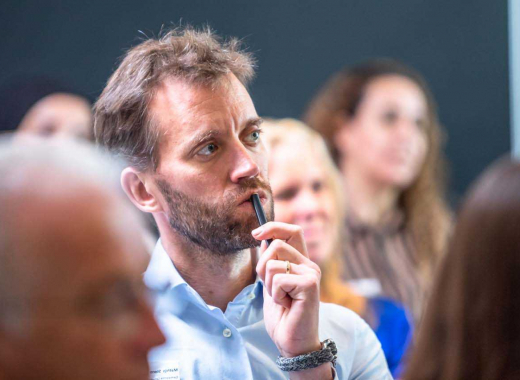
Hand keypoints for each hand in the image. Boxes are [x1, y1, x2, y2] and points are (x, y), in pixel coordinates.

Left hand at [253, 222, 321, 357]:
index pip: (292, 230)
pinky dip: (275, 295)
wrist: (293, 343)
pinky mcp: (310, 284)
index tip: (256, 233)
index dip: (273, 227)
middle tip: (270, 287)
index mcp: (301, 262)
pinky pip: (278, 279)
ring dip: (268, 285)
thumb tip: (265, 239)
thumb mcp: (271, 284)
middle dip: (262, 266)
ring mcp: (311, 274)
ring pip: (273, 263)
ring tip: (280, 299)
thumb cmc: (283, 316)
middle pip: (277, 245)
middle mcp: (309, 265)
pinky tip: (286, 305)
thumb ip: (271, 263)